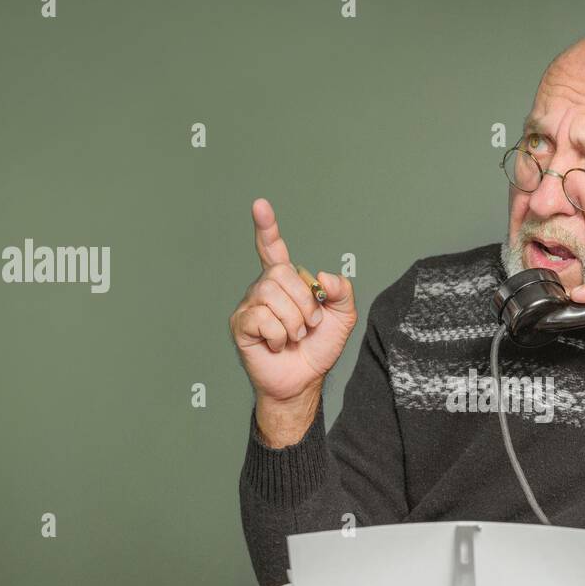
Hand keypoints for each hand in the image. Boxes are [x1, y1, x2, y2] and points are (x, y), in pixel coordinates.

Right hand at [229, 198, 357, 442]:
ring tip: (294, 336)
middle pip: (281, 273)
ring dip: (294, 321)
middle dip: (304, 302)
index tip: (260, 205)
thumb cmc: (318, 348)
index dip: (266, 227)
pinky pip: (262, 319)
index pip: (273, 248)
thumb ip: (341, 292)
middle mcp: (264, 288)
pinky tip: (277, 344)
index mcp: (286, 282)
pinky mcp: (241, 326)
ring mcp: (250, 306)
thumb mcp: (342, 318)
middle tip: (309, 325)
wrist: (304, 380)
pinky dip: (278, 335)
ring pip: (272, 296)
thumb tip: (322, 276)